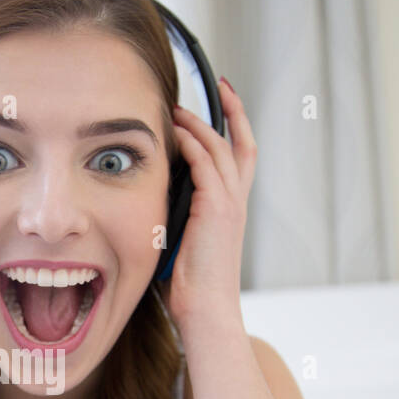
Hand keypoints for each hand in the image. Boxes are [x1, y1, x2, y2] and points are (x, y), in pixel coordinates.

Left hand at [165, 78, 256, 331]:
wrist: (206, 311)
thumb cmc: (191, 288)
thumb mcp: (184, 242)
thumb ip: (178, 214)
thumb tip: (156, 197)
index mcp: (231, 209)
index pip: (241, 156)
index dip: (237, 125)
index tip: (226, 98)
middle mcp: (237, 202)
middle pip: (240, 143)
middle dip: (229, 111)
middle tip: (214, 86)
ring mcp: (230, 204)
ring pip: (220, 149)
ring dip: (200, 125)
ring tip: (180, 108)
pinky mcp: (217, 210)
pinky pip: (207, 166)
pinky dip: (193, 146)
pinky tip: (177, 134)